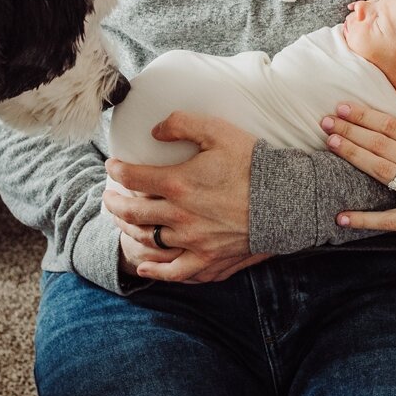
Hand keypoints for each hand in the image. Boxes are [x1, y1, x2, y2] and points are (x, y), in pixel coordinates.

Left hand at [105, 112, 267, 283]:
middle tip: (108, 196)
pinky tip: (143, 267)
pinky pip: (174, 271)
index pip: (132, 177)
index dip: (116, 170)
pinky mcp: (207, 260)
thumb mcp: (218, 131)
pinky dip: (155, 271)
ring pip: (147, 239)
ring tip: (122, 220)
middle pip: (132, 212)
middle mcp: (179, 216)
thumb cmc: (253, 163)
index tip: (112, 166)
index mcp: (178, 183)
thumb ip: (182, 124)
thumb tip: (154, 131)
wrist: (286, 200)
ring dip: (128, 229)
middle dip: (114, 202)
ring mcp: (192, 242)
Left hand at [321, 103, 395, 253]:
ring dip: (353, 155)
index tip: (345, 107)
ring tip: (331, 143)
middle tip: (326, 120)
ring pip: (380, 170)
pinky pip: (388, 221)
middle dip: (352, 130)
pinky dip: (364, 220)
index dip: (367, 116)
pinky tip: (342, 218)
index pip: (394, 126)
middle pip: (381, 143)